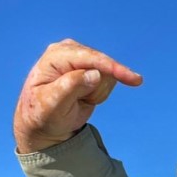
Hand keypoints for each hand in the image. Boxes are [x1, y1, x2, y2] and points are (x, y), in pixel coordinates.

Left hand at [13, 38, 142, 152]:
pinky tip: (84, 98)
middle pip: (103, 67)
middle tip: (81, 103)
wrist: (44, 123)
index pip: (90, 58)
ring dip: (97, 94)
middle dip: (97, 91)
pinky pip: (110, 81)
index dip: (112, 68)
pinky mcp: (92, 69)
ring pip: (109, 75)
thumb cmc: (42, 114)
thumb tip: (95, 74)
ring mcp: (82, 60)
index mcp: (57, 56)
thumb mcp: (51, 105)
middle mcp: (71, 52)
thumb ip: (70, 87)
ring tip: (79, 101)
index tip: (134, 79)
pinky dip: (99, 95)